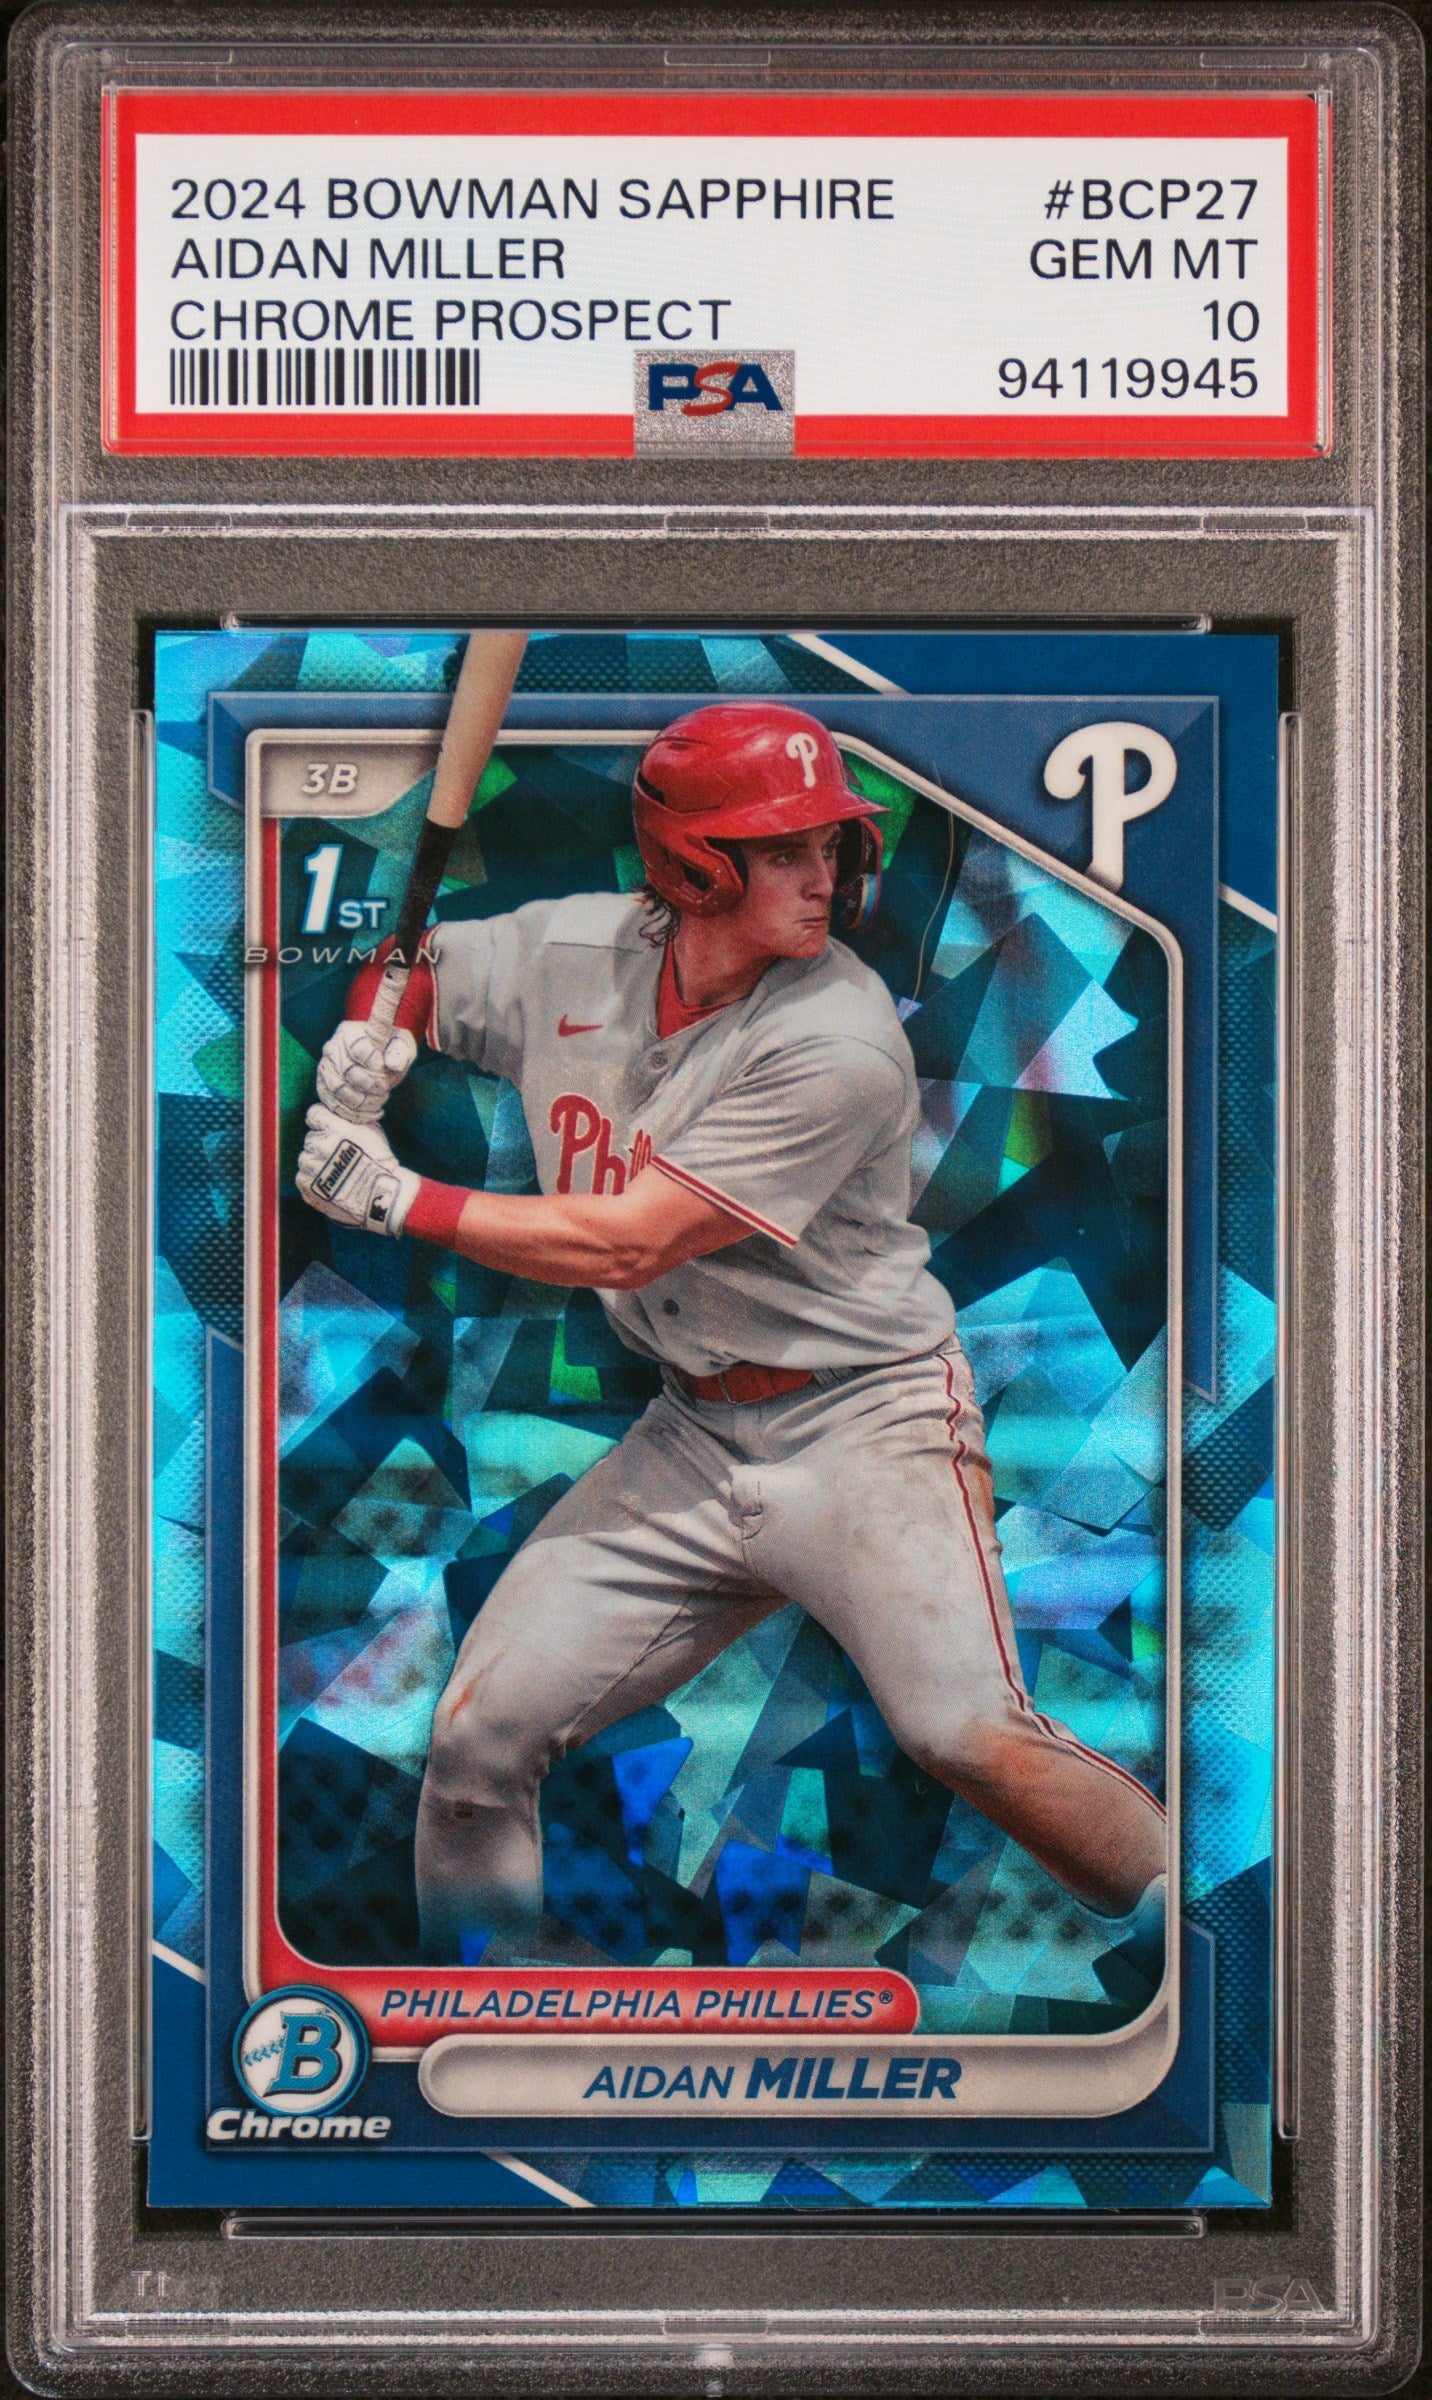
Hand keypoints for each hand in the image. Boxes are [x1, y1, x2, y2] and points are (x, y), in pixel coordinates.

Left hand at [297, 1106, 419, 1236]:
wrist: (381, 1196)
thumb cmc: (380, 1163)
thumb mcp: (370, 1131)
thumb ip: (349, 1121)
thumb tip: (339, 1116)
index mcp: (334, 1128)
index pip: (314, 1114)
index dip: (322, 1121)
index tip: (329, 1128)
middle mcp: (319, 1145)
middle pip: (311, 1138)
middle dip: (322, 1143)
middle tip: (339, 1155)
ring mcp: (312, 1167)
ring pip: (305, 1158)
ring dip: (316, 1162)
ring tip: (335, 1172)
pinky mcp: (308, 1187)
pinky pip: (302, 1178)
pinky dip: (312, 1179)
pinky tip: (330, 1183)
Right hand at [316, 1019, 417, 1122]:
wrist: (376, 1057)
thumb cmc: (389, 1049)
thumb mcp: (401, 1044)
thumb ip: (399, 1052)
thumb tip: (394, 1065)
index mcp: (351, 1033)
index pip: (360, 1050)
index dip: (375, 1064)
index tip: (386, 1068)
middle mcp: (332, 1048)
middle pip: (347, 1071)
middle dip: (371, 1085)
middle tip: (384, 1088)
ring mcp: (325, 1068)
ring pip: (338, 1090)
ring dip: (362, 1101)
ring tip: (379, 1099)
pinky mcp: (323, 1086)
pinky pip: (332, 1103)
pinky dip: (353, 1113)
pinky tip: (370, 1112)